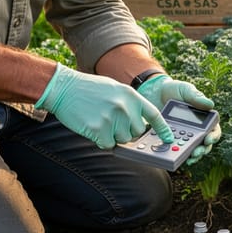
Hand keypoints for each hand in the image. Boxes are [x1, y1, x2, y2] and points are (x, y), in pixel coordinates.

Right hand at [35, 63, 173, 148]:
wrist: (62, 87)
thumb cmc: (88, 89)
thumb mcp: (115, 89)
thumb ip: (130, 105)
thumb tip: (140, 125)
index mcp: (132, 96)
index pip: (154, 115)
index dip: (163, 129)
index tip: (169, 139)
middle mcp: (125, 107)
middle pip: (137, 132)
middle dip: (127, 132)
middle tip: (112, 122)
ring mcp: (112, 118)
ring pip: (123, 140)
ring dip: (113, 136)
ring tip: (100, 121)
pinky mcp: (99, 129)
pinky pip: (108, 144)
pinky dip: (100, 141)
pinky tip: (92, 127)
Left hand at [136, 74, 220, 163]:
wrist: (155, 93)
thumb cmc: (174, 90)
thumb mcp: (186, 90)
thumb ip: (196, 97)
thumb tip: (211, 104)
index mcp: (204, 118)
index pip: (214, 130)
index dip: (213, 137)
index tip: (207, 139)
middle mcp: (197, 129)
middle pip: (204, 144)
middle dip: (202, 150)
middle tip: (195, 153)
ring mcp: (185, 136)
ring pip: (192, 150)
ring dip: (191, 156)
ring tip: (187, 159)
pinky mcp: (173, 139)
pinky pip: (176, 149)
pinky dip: (176, 154)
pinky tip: (174, 156)